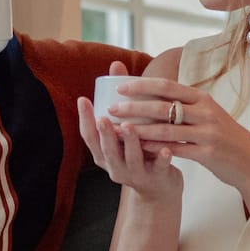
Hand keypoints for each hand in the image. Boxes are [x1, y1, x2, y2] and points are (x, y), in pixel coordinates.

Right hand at [78, 66, 181, 201]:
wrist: (159, 186)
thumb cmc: (140, 150)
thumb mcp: (126, 130)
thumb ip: (121, 100)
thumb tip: (116, 64)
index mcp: (104, 153)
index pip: (89, 137)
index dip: (84, 119)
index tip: (83, 99)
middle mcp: (115, 166)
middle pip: (106, 150)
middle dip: (105, 133)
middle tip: (104, 117)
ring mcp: (135, 175)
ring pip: (130, 159)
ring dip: (130, 143)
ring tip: (130, 128)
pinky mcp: (155, 178)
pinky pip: (158, 169)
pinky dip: (161, 159)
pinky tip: (166, 149)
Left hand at [102, 77, 249, 199]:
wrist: (249, 161)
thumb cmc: (222, 135)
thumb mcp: (207, 112)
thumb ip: (184, 103)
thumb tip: (154, 92)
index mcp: (202, 97)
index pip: (167, 86)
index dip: (142, 85)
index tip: (120, 86)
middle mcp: (205, 111)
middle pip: (163, 105)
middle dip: (134, 106)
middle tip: (112, 108)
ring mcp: (207, 132)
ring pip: (166, 128)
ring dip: (140, 128)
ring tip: (120, 129)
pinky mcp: (208, 153)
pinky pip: (175, 149)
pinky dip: (155, 147)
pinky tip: (139, 147)